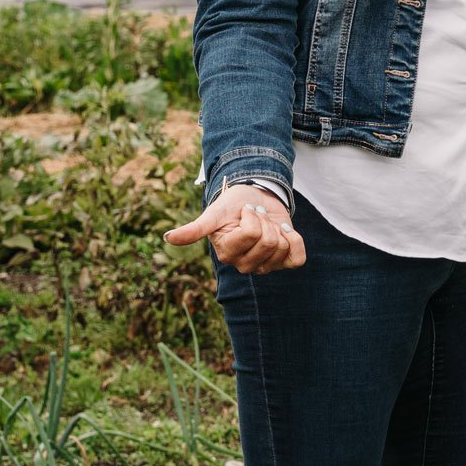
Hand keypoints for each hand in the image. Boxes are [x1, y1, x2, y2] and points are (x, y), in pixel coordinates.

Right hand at [164, 184, 306, 274]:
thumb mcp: (214, 213)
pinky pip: (297, 258)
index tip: (245, 211)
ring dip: (278, 228)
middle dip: (266, 222)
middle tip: (258, 216)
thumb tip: (167, 238)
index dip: (252, 217)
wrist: (257, 199)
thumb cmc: (233, 205)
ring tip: (267, 223)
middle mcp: (244, 265)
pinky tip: (285, 232)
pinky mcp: (284, 262)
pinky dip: (295, 240)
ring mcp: (264, 266)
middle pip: (269, 243)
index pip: (252, 234)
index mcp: (227, 254)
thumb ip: (195, 228)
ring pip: (283, 248)